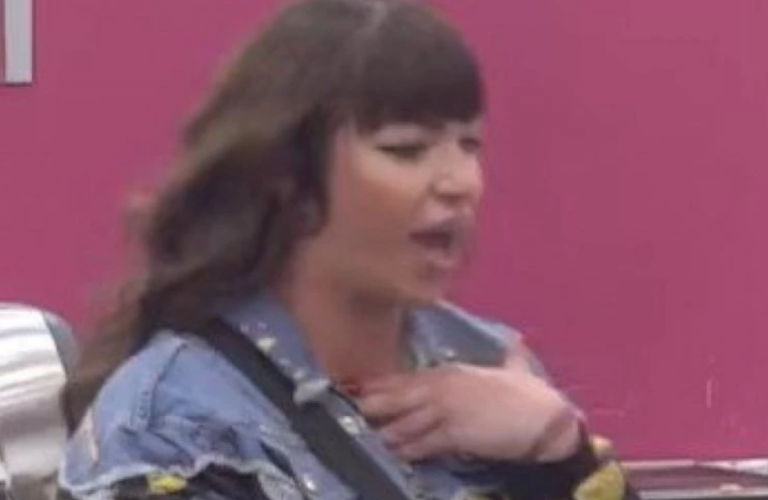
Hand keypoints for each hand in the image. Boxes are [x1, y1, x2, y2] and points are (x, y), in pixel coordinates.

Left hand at [357, 347, 580, 462]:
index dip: (379, 385)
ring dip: (384, 431)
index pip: (406, 378)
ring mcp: (446, 410)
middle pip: (397, 397)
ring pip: (404, 422)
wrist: (545, 418)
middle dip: (372, 405)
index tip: (356, 387)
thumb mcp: (511, 369)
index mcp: (450, 372)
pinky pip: (422, 444)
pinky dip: (406, 450)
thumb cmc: (526, 394)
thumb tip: (515, 344)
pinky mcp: (454, 434)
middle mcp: (441, 387)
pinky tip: (392, 453)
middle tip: (348, 409)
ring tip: (363, 435)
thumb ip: (507, 358)